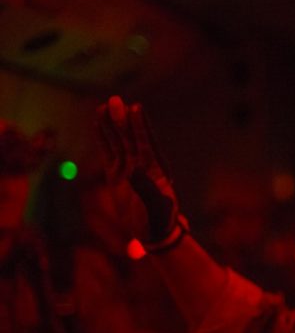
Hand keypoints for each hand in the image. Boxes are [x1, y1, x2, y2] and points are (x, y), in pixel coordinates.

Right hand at [96, 96, 184, 248]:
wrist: (152, 233)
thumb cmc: (159, 221)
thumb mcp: (156, 209)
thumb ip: (148, 191)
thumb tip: (135, 172)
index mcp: (156, 170)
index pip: (146, 144)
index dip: (140, 126)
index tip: (135, 108)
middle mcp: (143, 165)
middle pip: (130, 138)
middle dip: (123, 120)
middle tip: (115, 100)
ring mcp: (129, 168)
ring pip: (118, 142)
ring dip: (112, 125)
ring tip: (103, 106)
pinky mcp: (117, 175)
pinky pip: (109, 153)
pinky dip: (103, 139)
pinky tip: (98, 124)